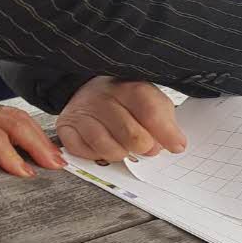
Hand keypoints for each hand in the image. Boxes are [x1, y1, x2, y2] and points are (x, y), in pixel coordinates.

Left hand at [0, 67, 63, 179]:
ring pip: (14, 117)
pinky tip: (34, 141)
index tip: (24, 174)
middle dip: (37, 144)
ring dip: (36, 135)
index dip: (9, 154)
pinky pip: (6, 116)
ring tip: (55, 157)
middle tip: (57, 167)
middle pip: (12, 123)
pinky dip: (26, 129)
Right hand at [56, 77, 186, 164]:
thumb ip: (165, 123)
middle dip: (143, 147)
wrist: (88, 90)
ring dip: (119, 153)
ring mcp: (82, 111)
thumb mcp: (151, 103)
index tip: (176, 146)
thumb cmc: (125, 102)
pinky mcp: (65, 126)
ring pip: (106, 147)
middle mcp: (102, 96)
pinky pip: (82, 152)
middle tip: (144, 146)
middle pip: (131, 134)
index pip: (150, 110)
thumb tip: (176, 145)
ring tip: (122, 147)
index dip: (165, 133)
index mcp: (128, 86)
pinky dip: (95, 155)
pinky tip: (101, 147)